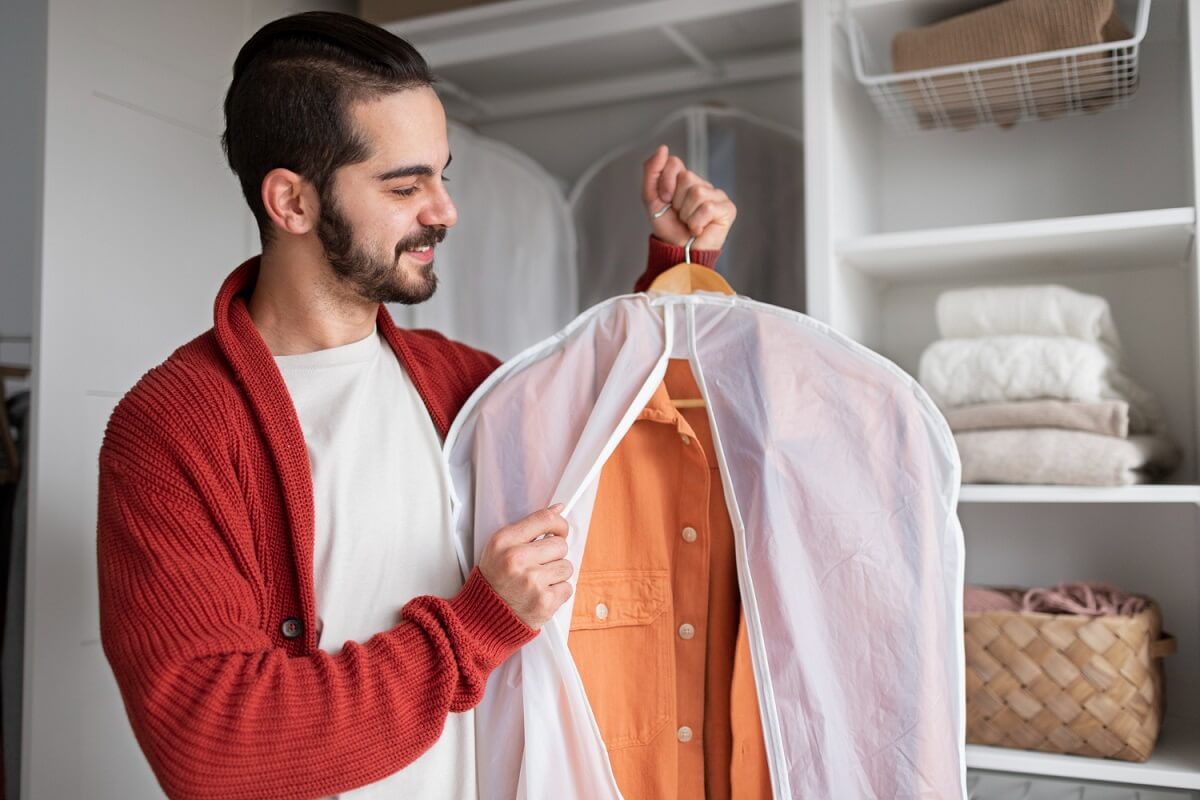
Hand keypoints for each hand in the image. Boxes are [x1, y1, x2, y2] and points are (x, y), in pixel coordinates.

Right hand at [477, 504, 573, 628]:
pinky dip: (558, 593)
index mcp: (504, 541)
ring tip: (537, 582)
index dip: (559, 524)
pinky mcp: (544, 602)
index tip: (560, 530)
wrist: (483, 617)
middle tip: (540, 565)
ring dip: (556, 575)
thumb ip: (529, 527)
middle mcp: (517, 559)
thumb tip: (558, 509)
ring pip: (567, 566)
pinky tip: (540, 595)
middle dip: (554, 555)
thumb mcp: (500, 547)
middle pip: (560, 545)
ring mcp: (532, 582)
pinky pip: (568, 587)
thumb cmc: (494, 580)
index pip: (544, 519)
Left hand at [642, 144, 736, 251]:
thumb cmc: (668, 228)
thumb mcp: (652, 199)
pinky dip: (696, 222)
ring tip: (689, 223)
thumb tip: (663, 148)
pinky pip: (707, 207)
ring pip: (697, 193)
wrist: (677, 252)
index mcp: (686, 180)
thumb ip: (652, 171)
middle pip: (686, 178)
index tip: (665, 201)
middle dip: (676, 201)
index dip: (665, 183)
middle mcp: (703, 184)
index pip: (675, 164)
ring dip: (686, 214)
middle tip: (679, 216)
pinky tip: (699, 229)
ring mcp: (717, 195)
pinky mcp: (727, 209)